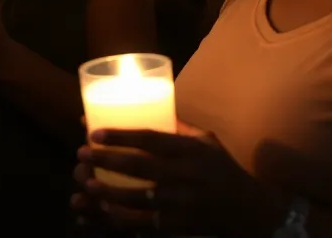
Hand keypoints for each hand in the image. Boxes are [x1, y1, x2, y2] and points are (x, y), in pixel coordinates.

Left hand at [72, 127, 280, 235]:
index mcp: (191, 150)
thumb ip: (178, 128)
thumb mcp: (207, 142)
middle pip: (140, 167)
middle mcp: (187, 175)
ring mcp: (184, 204)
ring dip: (110, 191)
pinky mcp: (180, 226)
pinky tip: (104, 211)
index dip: (121, 135)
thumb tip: (146, 105)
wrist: (250, 210)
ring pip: (139, 198)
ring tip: (87, 182)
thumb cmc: (223, 168)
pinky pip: (146, 223)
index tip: (94, 131)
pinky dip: (123, 218)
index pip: (152, 138)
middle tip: (81, 152)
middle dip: (106, 159)